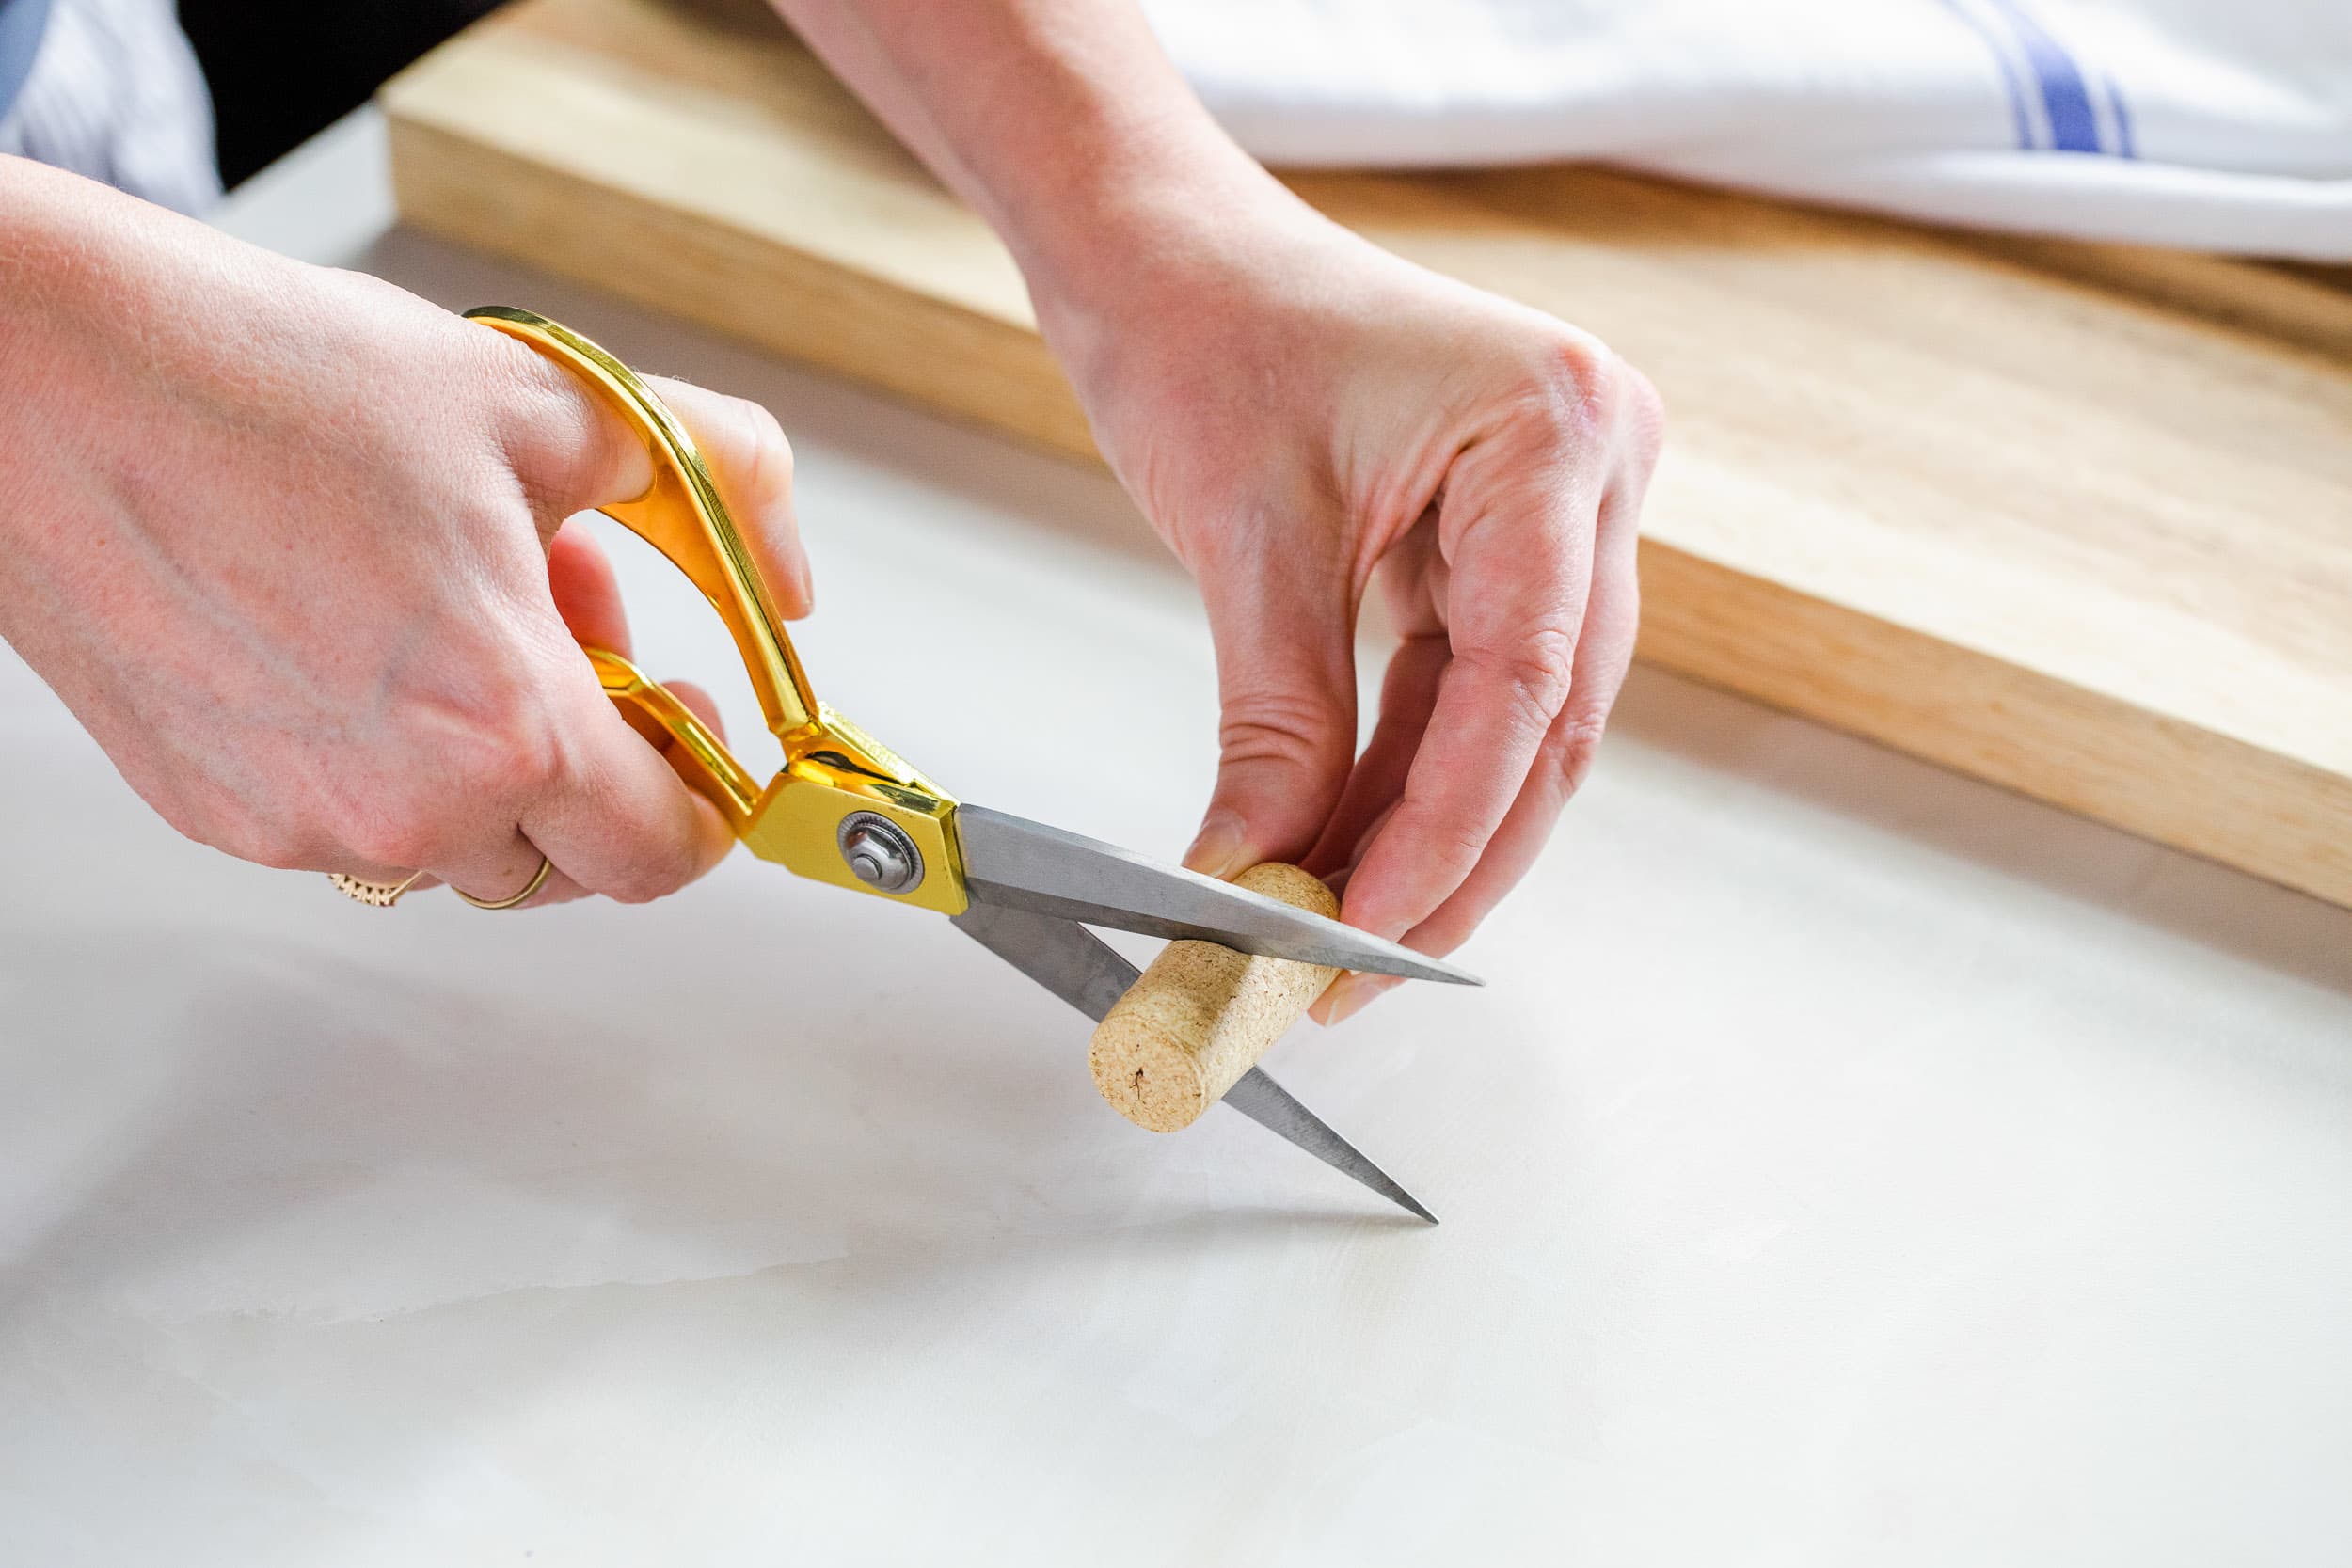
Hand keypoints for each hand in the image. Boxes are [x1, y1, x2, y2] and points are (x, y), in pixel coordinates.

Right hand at [0, 160, 806, 906]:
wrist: (40, 376)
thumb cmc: (261, 382)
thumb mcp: (550, 405)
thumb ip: (717, 483)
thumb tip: (784, 569)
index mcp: (501, 722)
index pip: (663, 854)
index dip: (704, 797)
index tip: (696, 734)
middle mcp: (397, 801)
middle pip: (567, 859)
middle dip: (600, 755)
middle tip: (579, 633)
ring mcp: (295, 818)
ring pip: (458, 838)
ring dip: (494, 749)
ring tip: (461, 605)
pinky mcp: (212, 808)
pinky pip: (352, 817)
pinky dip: (389, 749)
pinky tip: (363, 631)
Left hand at [1037, 196, 1662, 1020]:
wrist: (1160, 247)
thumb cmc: (1205, 324)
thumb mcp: (1246, 538)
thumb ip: (1281, 724)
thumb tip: (1260, 882)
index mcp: (1557, 428)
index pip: (1525, 681)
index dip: (1448, 830)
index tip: (1366, 933)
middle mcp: (1588, 467)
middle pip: (1546, 721)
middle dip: (1449, 859)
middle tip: (1355, 972)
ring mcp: (1554, 507)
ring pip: (1513, 723)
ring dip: (1427, 834)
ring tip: (1335, 936)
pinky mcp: (1495, 542)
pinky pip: (1465, 690)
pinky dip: (1403, 777)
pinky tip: (1344, 857)